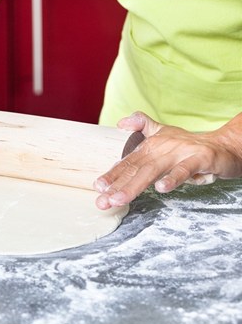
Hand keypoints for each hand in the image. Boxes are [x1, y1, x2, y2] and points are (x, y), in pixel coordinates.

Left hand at [94, 112, 241, 209]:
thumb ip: (142, 125)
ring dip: (134, 186)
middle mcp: (162, 147)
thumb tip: (120, 122)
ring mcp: (180, 152)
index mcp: (151, 146)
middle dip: (117, 186)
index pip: (127, 163)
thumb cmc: (189, 145)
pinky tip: (161, 189)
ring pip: (153, 171)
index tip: (98, 187)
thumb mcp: (163, 133)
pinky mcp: (199, 159)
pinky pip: (183, 170)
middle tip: (103, 201)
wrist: (224, 146)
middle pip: (135, 169)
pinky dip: (172, 179)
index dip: (112, 175)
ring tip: (119, 199)